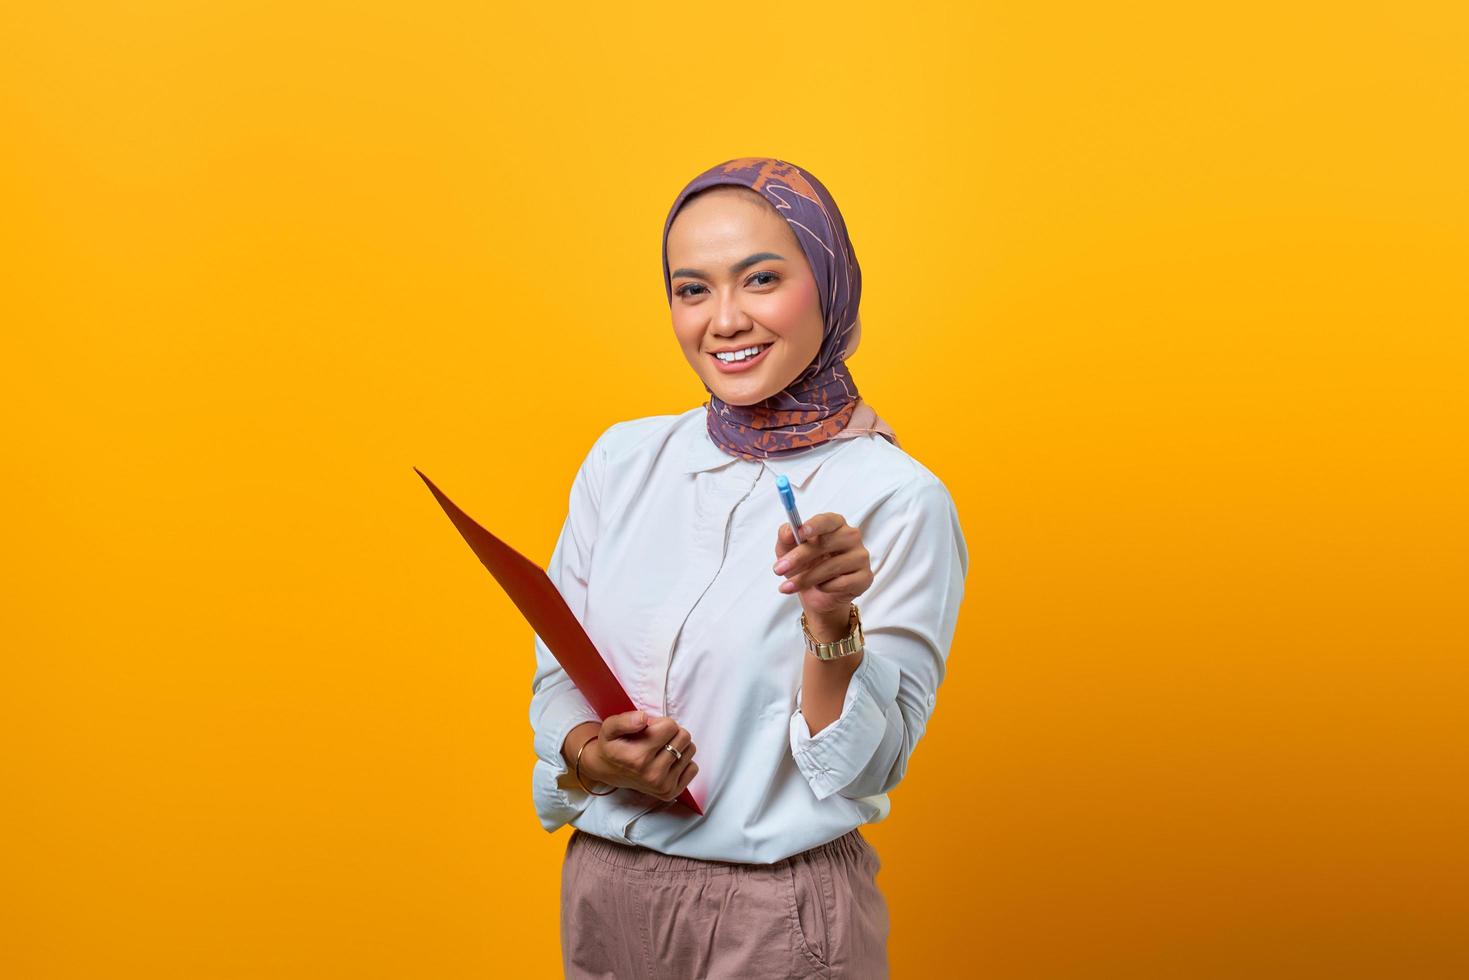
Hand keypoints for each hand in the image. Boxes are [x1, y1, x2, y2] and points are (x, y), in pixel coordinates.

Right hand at [583, 710, 698, 801]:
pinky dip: (683, 762)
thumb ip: (624, 720)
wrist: (608, 771)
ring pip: (690, 750)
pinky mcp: (671, 792)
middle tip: (656, 738)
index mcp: (638, 757)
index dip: (660, 723)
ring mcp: (663, 786)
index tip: (649, 729)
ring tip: (660, 749)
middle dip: (672, 732)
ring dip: (678, 746)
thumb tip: (643, 718)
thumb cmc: (612, 746)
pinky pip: (693, 768)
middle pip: (684, 737)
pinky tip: (667, 762)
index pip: (671, 726)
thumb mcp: (610, 728)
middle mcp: (652, 774)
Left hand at [772, 512, 873, 624]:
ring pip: (832, 566)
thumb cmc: (805, 566)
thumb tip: (788, 532)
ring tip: (789, 586)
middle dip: (800, 557)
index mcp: (834, 525)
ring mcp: (860, 557)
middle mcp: (851, 537)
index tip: (800, 533)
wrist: (816, 596)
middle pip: (827, 543)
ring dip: (806, 578)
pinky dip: (825, 587)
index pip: (828, 520)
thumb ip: (785, 536)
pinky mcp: (865, 577)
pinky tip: (819, 587)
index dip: (815, 525)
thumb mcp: (787, 550)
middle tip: (779, 568)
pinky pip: (842, 582)